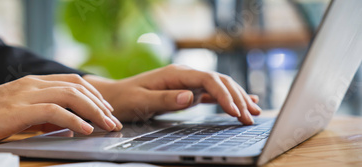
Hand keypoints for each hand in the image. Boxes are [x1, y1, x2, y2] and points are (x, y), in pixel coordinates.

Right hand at [0, 74, 121, 149]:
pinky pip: (56, 112)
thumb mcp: (15, 116)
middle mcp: (31, 84)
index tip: (105, 110)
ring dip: (94, 111)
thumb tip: (64, 127)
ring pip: (71, 96)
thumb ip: (40, 118)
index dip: (93, 94)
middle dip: (100, 103)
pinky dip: (75, 120)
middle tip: (114, 120)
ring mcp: (25, 94)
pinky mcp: (19, 110)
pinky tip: (86, 130)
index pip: (71, 81)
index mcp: (31, 83)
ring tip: (108, 126)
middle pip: (77, 87)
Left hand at [84, 64, 260, 124]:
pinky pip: (211, 93)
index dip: (224, 94)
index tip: (235, 111)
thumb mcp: (141, 102)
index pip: (208, 80)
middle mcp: (184, 75)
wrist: (115, 97)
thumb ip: (165, 99)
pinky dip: (227, 98)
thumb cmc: (126, 100)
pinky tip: (241, 104)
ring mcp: (186, 82)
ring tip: (254, 112)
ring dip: (237, 98)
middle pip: (218, 81)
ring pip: (218, 86)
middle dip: (237, 98)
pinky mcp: (186, 91)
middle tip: (251, 117)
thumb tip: (191, 97)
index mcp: (175, 74)